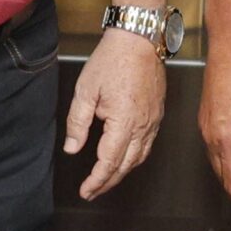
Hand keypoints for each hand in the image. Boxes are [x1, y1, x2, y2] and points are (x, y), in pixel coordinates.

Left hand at [64, 29, 165, 200]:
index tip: (85, 191)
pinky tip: (125, 158)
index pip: (109, 162)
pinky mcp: (158, 114)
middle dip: (108, 182)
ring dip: (122, 172)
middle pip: (126, 165)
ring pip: (139, 157)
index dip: (96, 180)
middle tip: (92, 192)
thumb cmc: (112, 60)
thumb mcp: (85, 90)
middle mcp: (143, 126)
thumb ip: (78, 122)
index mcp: (124, 122)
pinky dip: (135, 158)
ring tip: (106, 180)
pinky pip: (148, 144)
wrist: (138, 38)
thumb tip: (73, 148)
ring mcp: (153, 120)